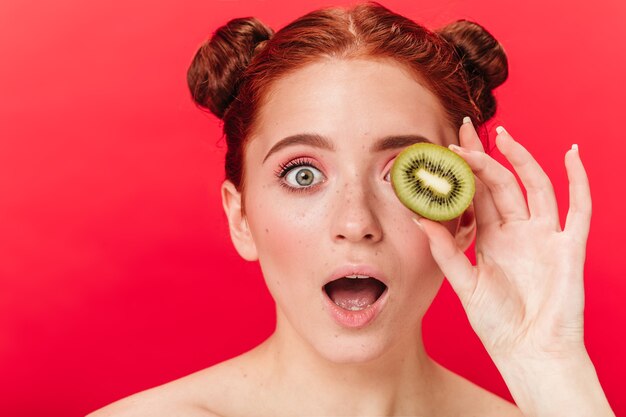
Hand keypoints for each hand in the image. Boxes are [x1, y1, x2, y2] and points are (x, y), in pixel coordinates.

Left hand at [416, 120, 590, 360]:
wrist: (529, 352)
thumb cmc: (497, 323)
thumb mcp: (464, 284)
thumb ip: (446, 251)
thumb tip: (420, 218)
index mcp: (492, 237)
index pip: (476, 194)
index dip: (463, 170)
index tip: (445, 145)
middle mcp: (518, 231)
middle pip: (501, 182)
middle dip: (484, 155)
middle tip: (464, 128)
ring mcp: (544, 236)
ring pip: (535, 186)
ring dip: (521, 159)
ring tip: (502, 135)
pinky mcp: (568, 246)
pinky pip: (579, 208)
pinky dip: (579, 181)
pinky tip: (571, 155)